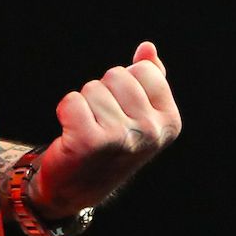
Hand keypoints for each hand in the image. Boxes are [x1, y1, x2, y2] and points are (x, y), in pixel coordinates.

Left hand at [28, 42, 180, 215]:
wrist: (77, 187)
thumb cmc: (109, 144)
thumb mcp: (138, 115)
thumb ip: (149, 80)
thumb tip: (147, 48)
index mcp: (169, 122)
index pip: (144, 70)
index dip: (125, 85)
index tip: (122, 112)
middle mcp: (150, 132)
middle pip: (117, 75)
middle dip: (103, 93)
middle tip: (101, 123)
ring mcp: (122, 137)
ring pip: (93, 88)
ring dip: (84, 105)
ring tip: (88, 131)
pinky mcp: (90, 142)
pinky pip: (72, 100)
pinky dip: (66, 112)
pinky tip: (71, 136)